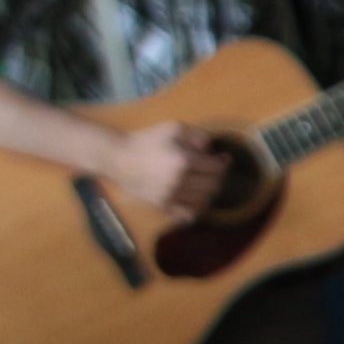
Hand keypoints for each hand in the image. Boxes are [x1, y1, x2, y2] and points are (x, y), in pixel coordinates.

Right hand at [107, 121, 250, 218]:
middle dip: (217, 177)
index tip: (224, 159)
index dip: (223, 163)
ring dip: (207, 192)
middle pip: (213, 186)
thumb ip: (198, 136)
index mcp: (184, 161)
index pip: (216, 169)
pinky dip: (196, 209)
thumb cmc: (147, 140)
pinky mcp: (162, 206)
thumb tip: (212, 151)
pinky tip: (193, 199)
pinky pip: (188, 215)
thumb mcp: (174, 128)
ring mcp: (170, 196)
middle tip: (212, 170)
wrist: (119, 158)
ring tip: (202, 182)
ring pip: (204, 202)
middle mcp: (179, 182)